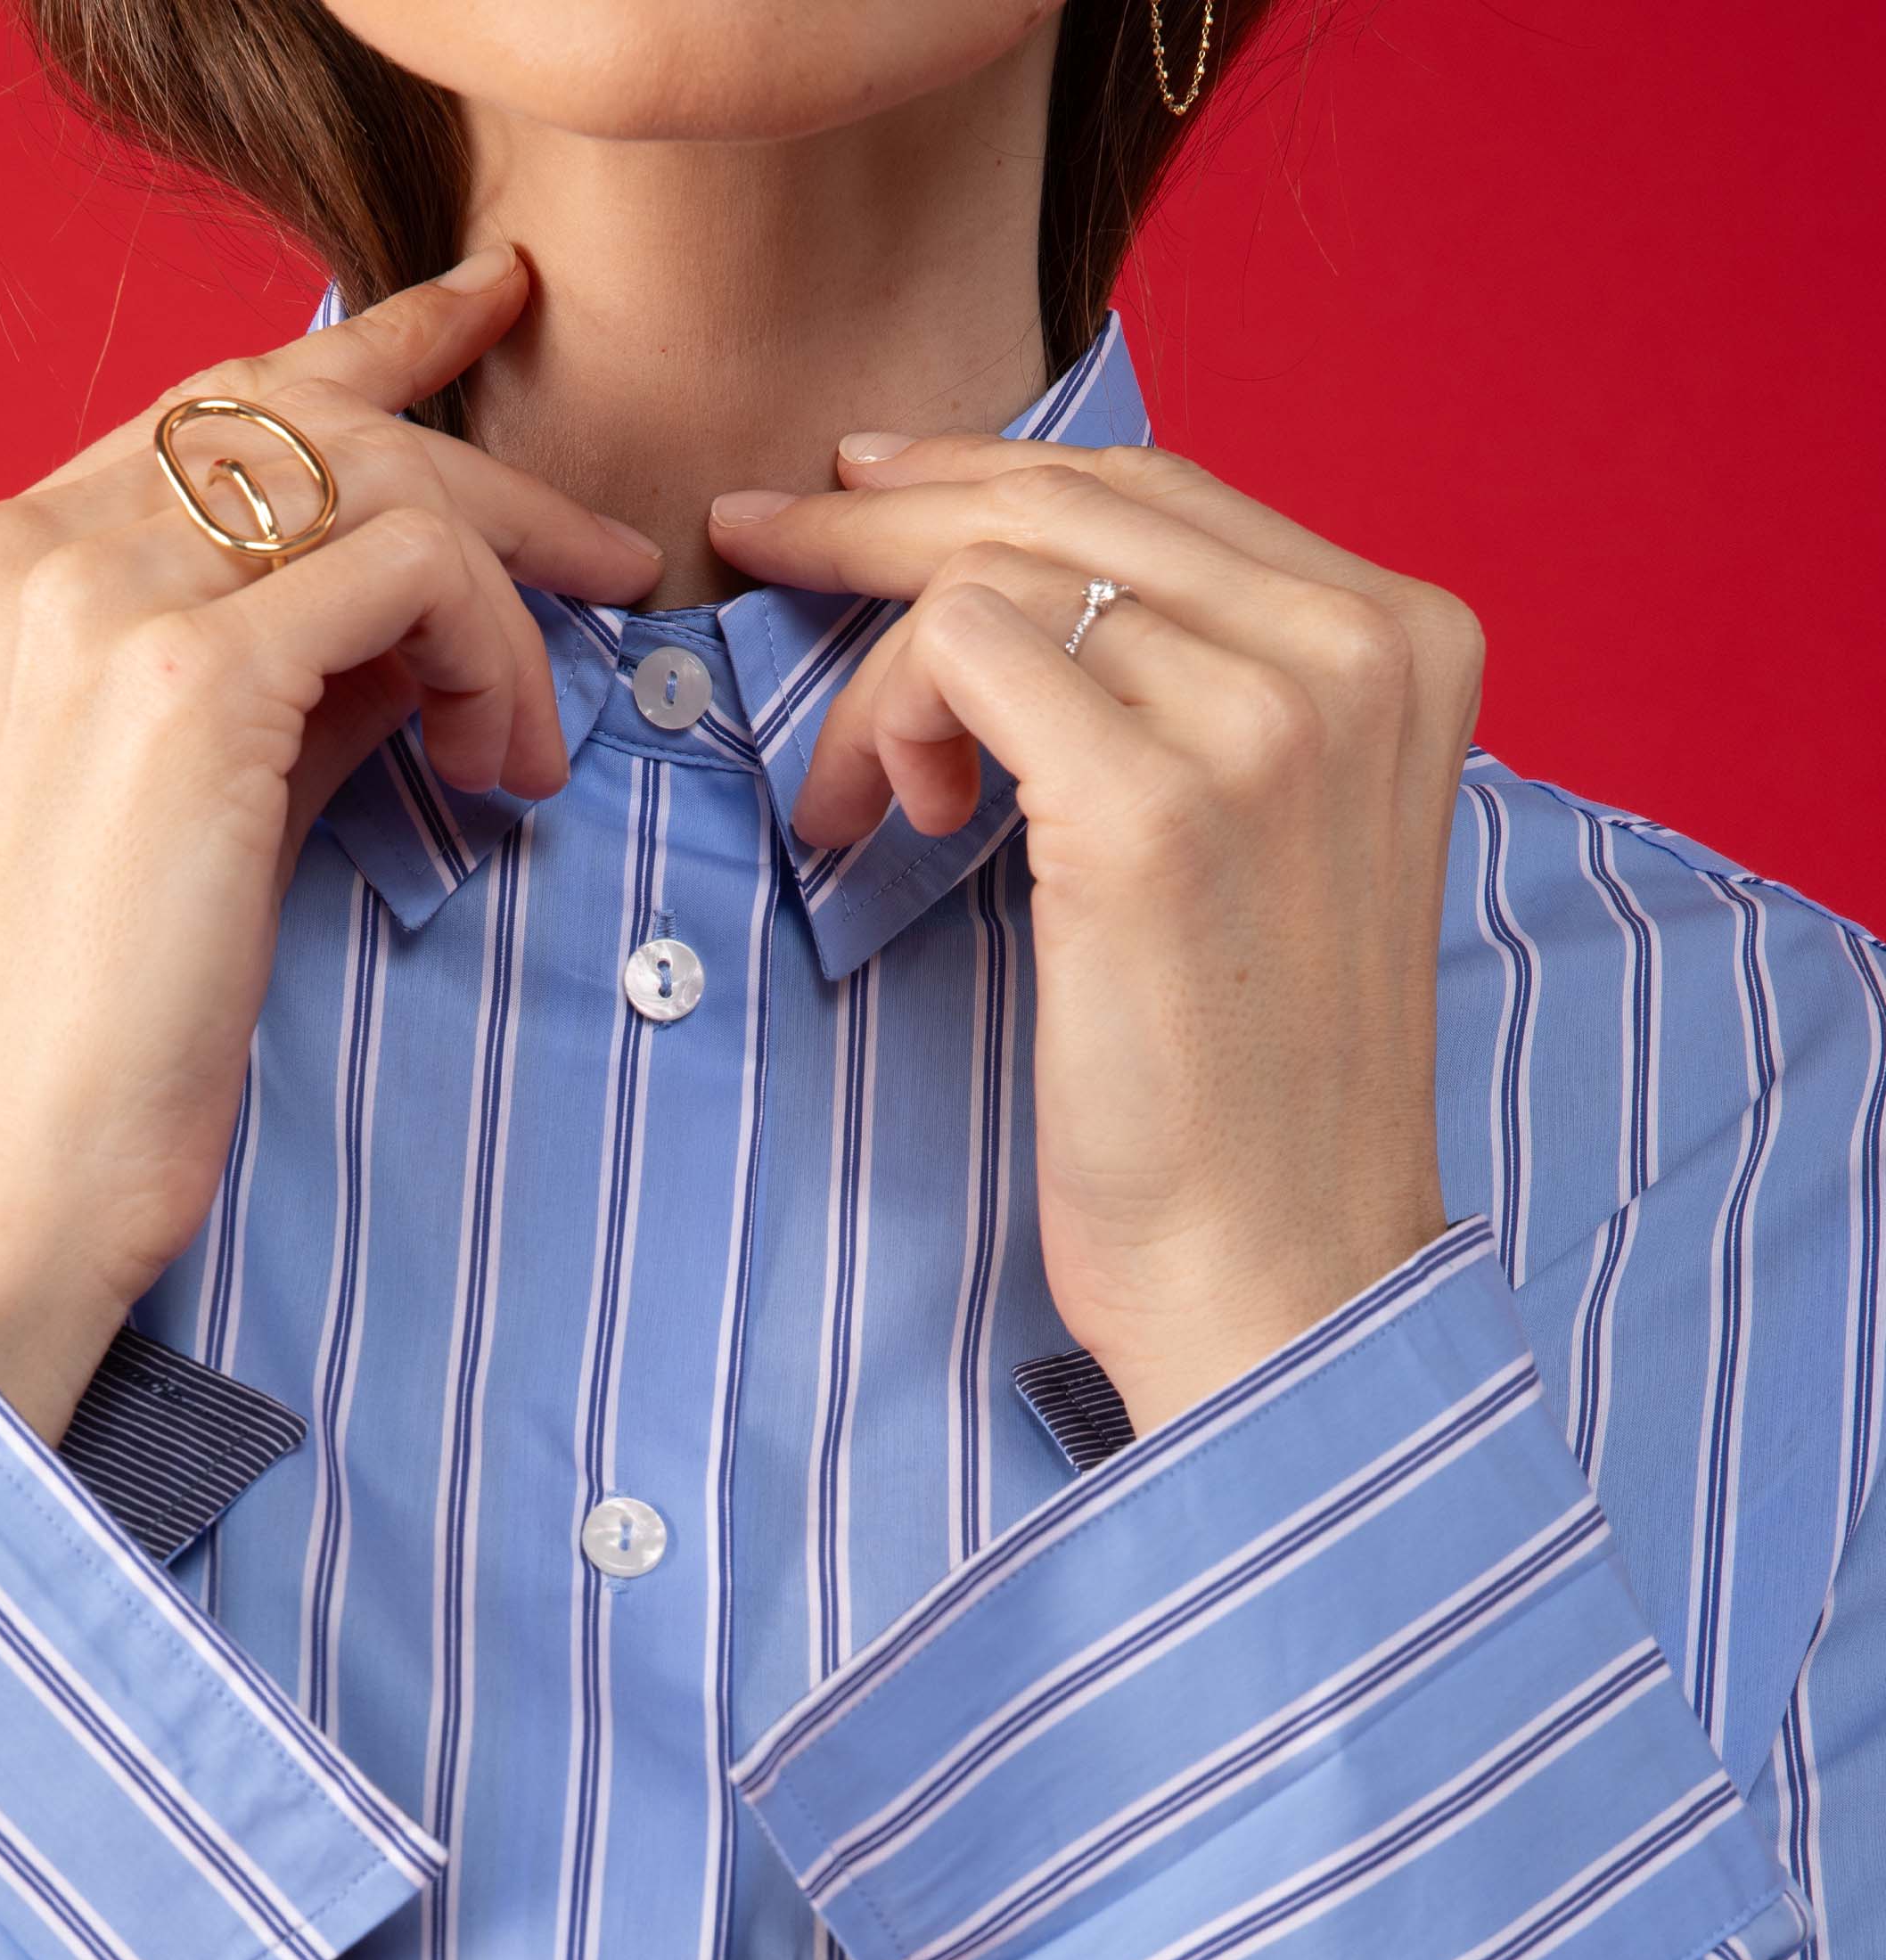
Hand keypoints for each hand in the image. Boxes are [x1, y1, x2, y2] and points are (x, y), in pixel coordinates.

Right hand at [0, 248, 660, 1442]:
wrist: (5, 1175)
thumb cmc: (90, 1034)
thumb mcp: (187, 803)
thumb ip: (276, 676)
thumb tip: (421, 612)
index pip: (205, 404)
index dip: (369, 361)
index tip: (488, 335)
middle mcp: (25, 551)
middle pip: (301, 413)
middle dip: (485, 471)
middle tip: (608, 554)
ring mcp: (95, 604)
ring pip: (375, 478)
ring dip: (508, 590)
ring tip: (537, 735)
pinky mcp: (189, 682)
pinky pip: (417, 576)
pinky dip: (498, 659)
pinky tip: (507, 771)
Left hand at [709, 440, 1483, 1435]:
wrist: (1278, 1271)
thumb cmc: (1244, 1088)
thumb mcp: (1266, 834)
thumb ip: (1202, 691)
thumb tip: (1018, 579)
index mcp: (1410, 639)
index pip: (1161, 493)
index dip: (989, 478)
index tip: (862, 490)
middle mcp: (1358, 648)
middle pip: (1071, 500)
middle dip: (886, 511)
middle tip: (760, 533)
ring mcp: (1265, 717)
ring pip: (995, 570)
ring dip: (877, 667)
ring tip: (851, 796)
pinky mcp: (1151, 806)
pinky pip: (954, 652)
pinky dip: (884, 719)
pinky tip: (891, 823)